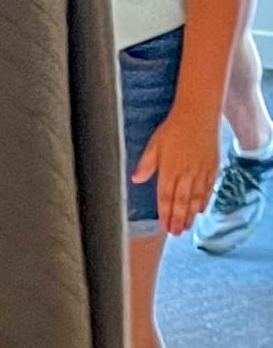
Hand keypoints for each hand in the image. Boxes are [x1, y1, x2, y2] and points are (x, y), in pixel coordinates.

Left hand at [133, 103, 221, 237]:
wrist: (199, 114)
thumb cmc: (173, 128)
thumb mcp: (154, 145)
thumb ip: (146, 164)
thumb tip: (135, 180)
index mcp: (169, 170)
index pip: (165, 197)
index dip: (165, 214)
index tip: (164, 227)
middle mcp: (186, 173)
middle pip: (181, 202)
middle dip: (178, 219)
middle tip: (176, 233)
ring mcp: (201, 171)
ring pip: (195, 198)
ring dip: (191, 214)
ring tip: (187, 227)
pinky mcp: (212, 166)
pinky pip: (209, 187)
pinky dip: (205, 200)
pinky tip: (201, 209)